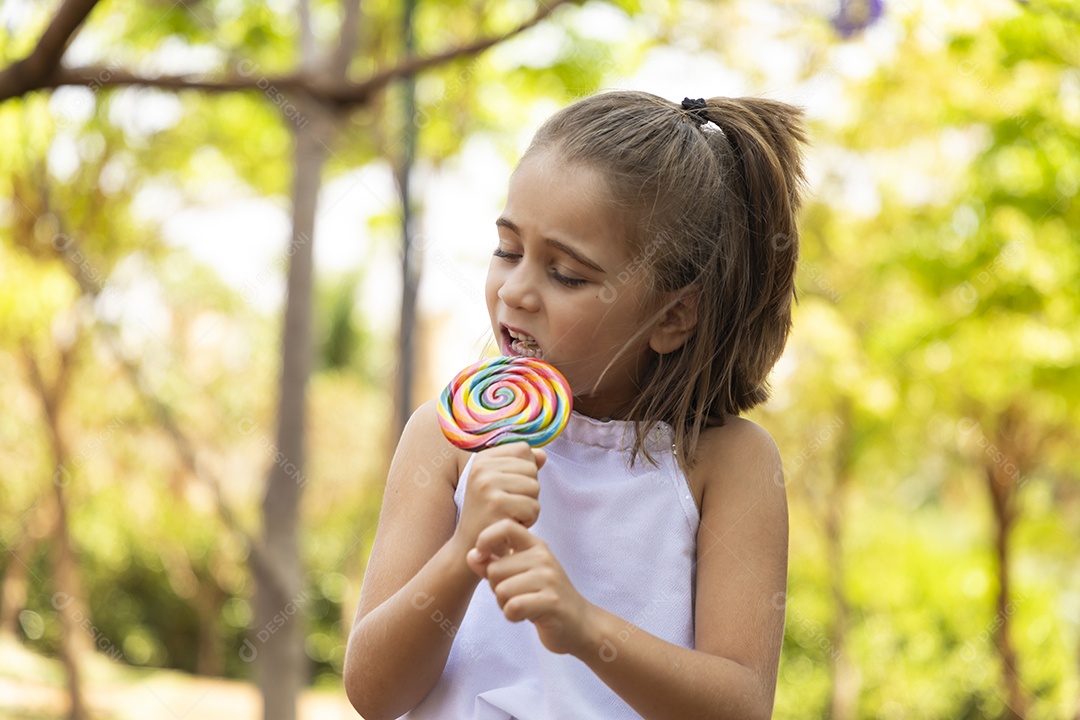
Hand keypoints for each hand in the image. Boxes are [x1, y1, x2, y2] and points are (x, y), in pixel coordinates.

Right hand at [450, 442, 544, 559]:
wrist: (470, 546)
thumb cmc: (490, 514)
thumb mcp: (501, 484)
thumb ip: (522, 466)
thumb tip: (542, 455)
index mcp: (482, 459)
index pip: (523, 450)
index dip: (525, 471)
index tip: (508, 488)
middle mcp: (481, 467)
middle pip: (531, 469)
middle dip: (528, 491)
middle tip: (508, 506)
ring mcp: (487, 485)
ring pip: (535, 487)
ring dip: (529, 506)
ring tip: (510, 514)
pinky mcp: (496, 504)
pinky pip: (533, 507)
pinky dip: (528, 520)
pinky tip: (511, 524)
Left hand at [467, 518, 595, 656]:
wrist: (579, 624)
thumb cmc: (543, 597)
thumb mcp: (518, 576)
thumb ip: (494, 564)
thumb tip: (470, 555)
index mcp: (535, 545)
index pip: (506, 527)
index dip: (486, 539)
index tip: (481, 555)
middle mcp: (543, 557)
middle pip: (494, 569)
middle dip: (496, 588)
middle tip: (515, 595)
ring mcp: (549, 578)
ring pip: (501, 590)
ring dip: (504, 604)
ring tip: (522, 605)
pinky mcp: (551, 601)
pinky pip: (512, 607)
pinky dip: (512, 616)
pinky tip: (525, 616)